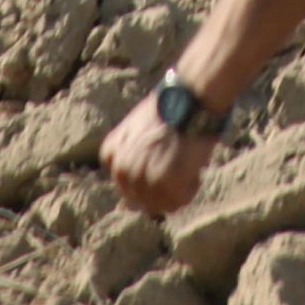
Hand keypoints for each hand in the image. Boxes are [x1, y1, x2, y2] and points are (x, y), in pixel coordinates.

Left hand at [100, 101, 217, 217]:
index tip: (162, 162)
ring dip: (177, 190)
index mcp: (111, 155)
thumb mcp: (136, 127)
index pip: (126, 186)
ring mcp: (141, 178)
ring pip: (160, 206)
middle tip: (178, 165)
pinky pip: (178, 203)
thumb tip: (133, 192)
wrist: (188, 98)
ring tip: (186, 165)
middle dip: (162, 189)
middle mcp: (121, 170)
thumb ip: (131, 154)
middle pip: (141, 201)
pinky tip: (193, 169)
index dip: (148, 177)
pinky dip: (189, 190)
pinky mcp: (163, 183)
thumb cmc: (170, 108)